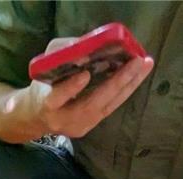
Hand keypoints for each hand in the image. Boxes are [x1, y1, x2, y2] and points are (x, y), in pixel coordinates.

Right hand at [28, 41, 153, 137]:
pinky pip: (110, 107)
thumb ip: (61, 56)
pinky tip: (138, 74)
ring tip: (145, 65)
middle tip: (136, 62)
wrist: (38, 116)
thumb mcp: (45, 66)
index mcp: (47, 104)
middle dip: (116, 83)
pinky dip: (125, 89)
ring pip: (107, 107)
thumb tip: (84, 48)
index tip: (84, 74)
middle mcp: (64, 119)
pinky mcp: (90, 126)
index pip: (57, 98)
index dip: (71, 88)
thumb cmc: (43, 86)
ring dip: (129, 85)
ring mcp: (79, 126)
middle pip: (91, 104)